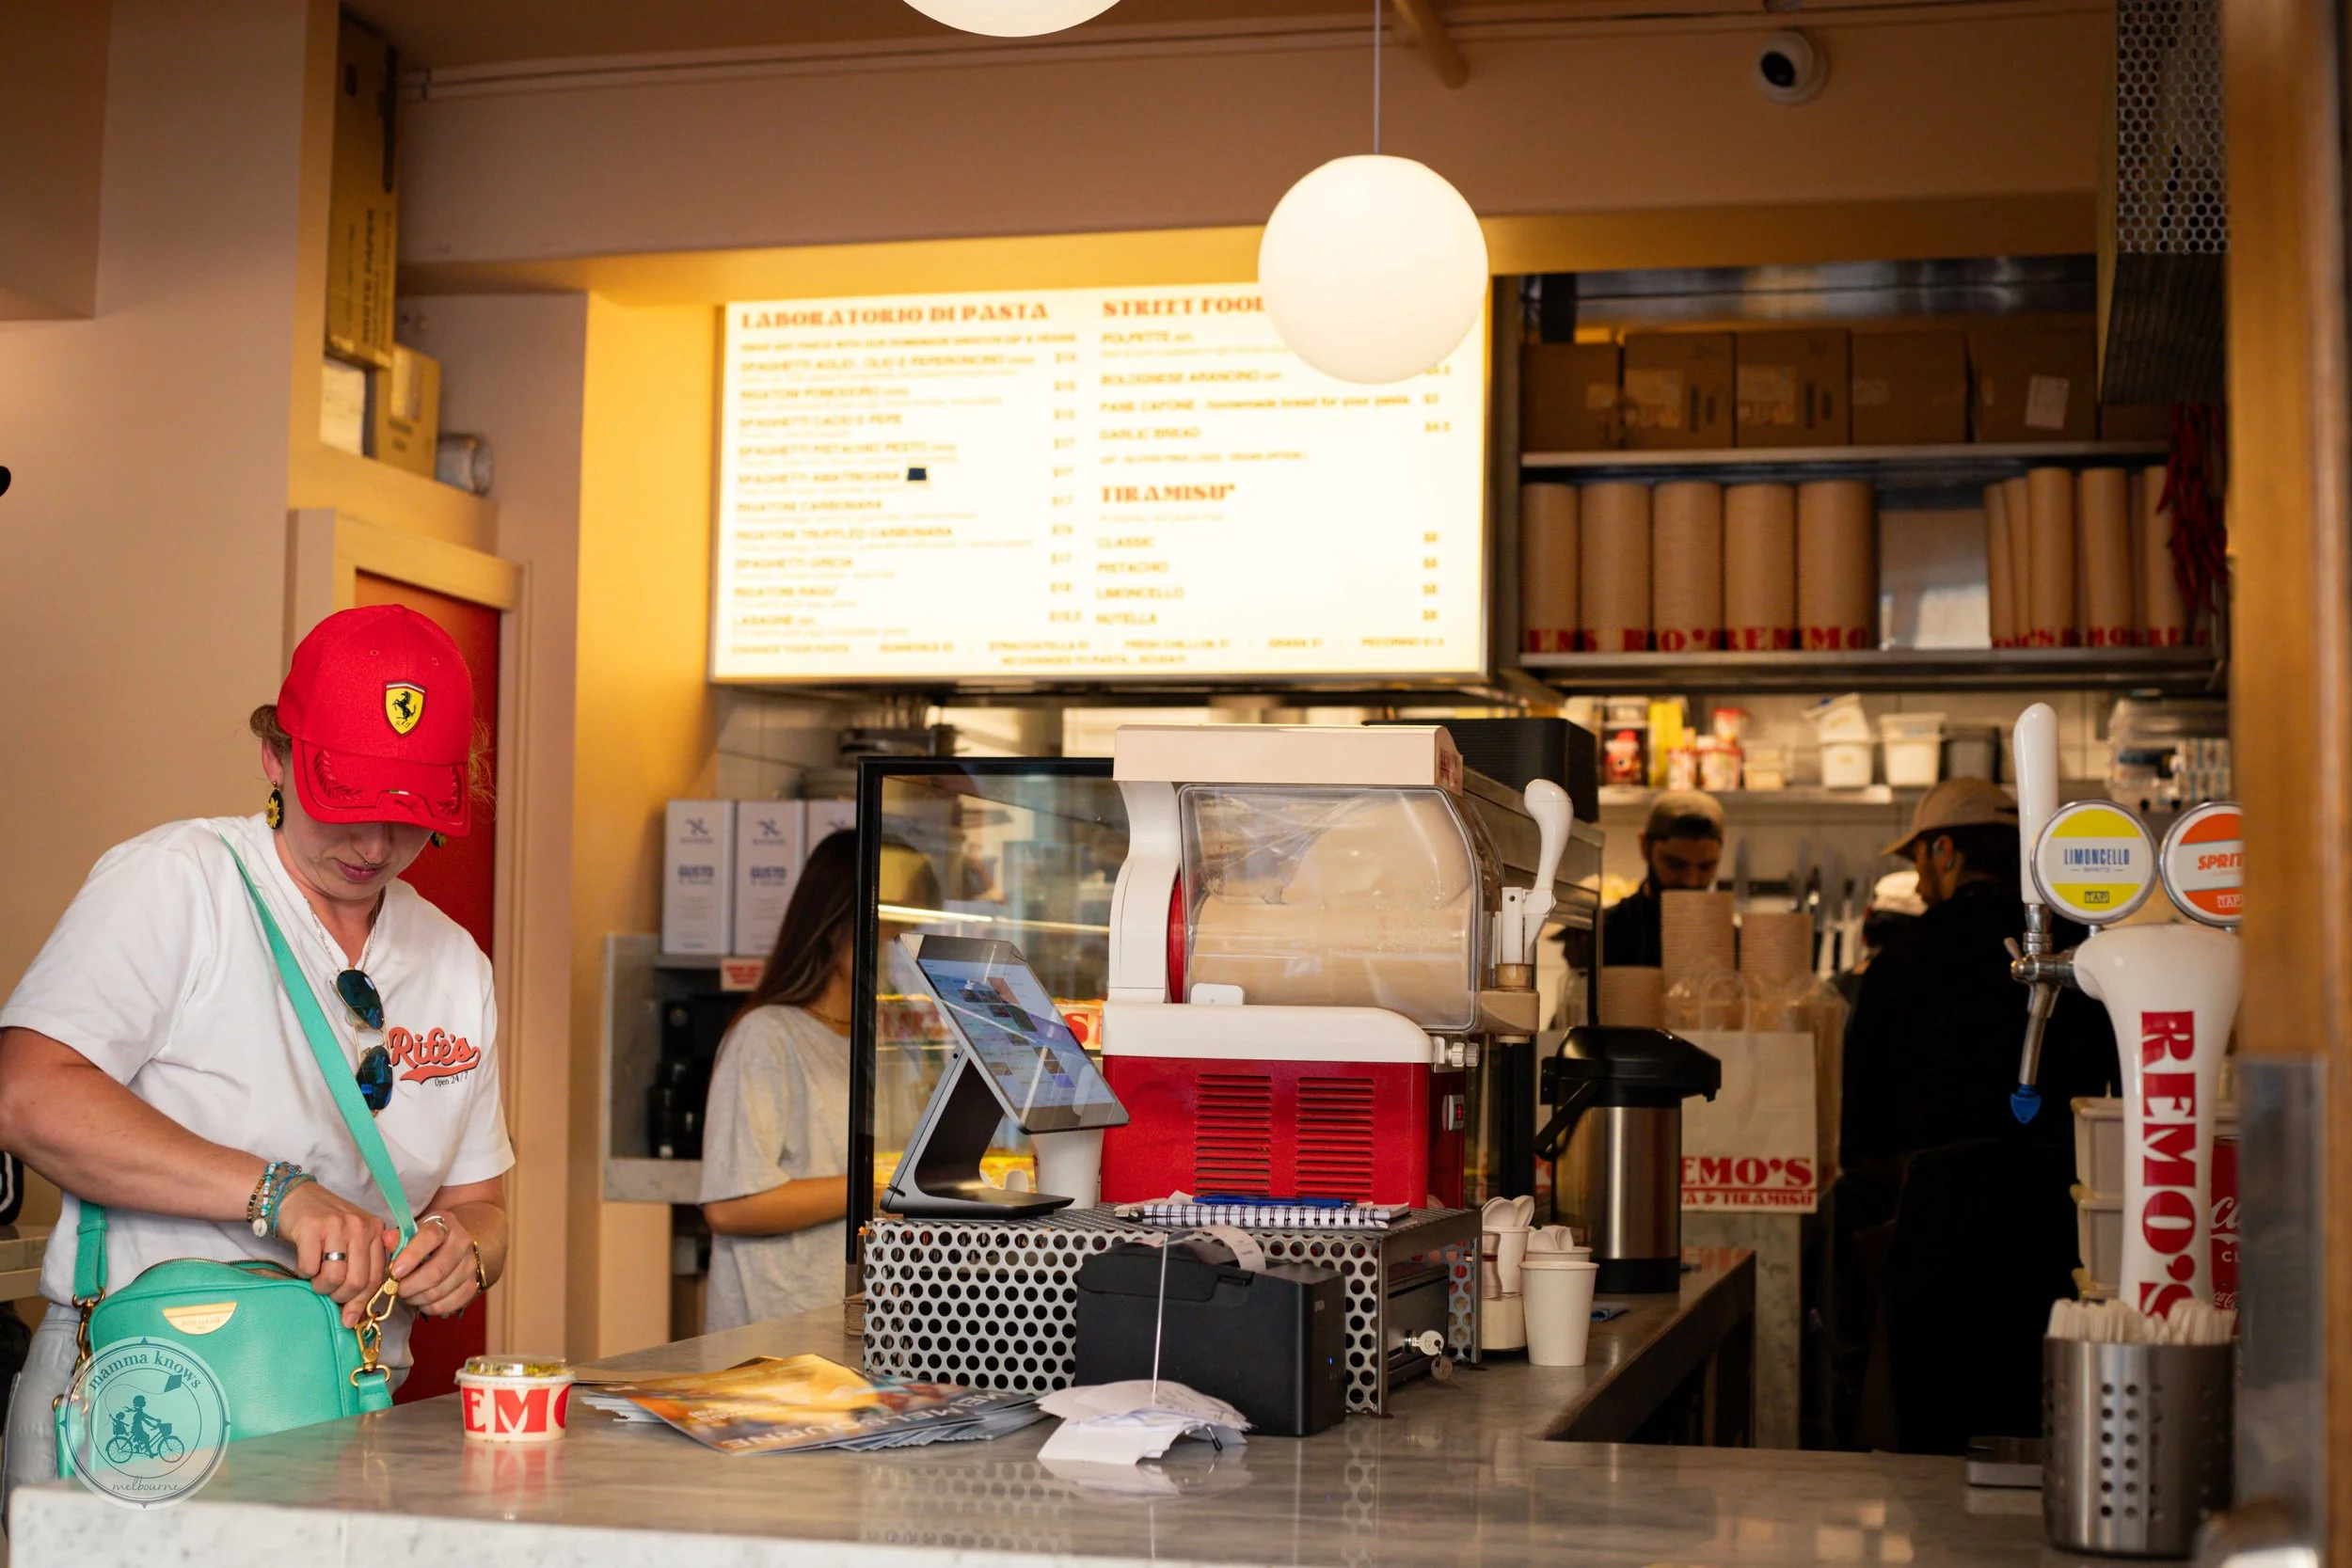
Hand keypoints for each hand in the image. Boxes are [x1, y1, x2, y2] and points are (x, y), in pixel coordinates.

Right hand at [277, 1181, 393, 1327]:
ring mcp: (337, 1226)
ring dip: (321, 1287)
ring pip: (335, 1277)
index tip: (350, 1319)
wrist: (295, 1197)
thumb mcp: (351, 1241)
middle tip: (328, 1293)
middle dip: (341, 1297)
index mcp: (376, 1231)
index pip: (377, 1277)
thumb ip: (360, 1268)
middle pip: (357, 1281)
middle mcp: (361, 1227)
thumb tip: (356, 1315)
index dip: (363, 1302)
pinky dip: (305, 1274)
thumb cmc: (325, 1225)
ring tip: (316, 1278)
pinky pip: (310, 1268)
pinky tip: (305, 1263)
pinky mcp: (312, 1228)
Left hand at [389, 1212, 480, 1319]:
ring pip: (439, 1291)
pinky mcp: (473, 1287)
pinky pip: (447, 1305)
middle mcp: (463, 1243)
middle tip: (395, 1289)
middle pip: (436, 1271)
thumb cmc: (422, 1241)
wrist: (450, 1247)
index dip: (411, 1256)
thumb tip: (388, 1239)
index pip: (430, 1237)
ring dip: (416, 1298)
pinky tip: (421, 1300)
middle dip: (409, 1286)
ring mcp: (470, 1266)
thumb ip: (398, 1238)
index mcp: (445, 1224)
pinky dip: (428, 1308)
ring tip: (406, 1294)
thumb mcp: (410, 1233)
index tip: (394, 1272)